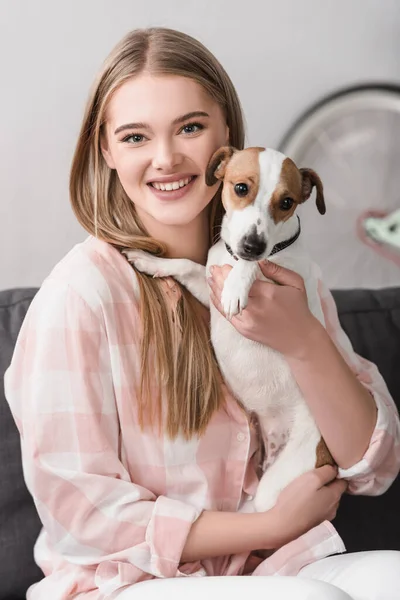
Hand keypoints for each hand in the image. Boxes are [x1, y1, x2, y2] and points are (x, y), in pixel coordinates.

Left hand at [208, 260, 322, 358]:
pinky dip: (218, 303)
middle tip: (214, 268)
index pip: (242, 279)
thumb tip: (259, 261)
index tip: (225, 265)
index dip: (231, 272)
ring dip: (216, 289)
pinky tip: (214, 294)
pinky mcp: (243, 330)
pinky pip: (226, 314)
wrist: (299, 339)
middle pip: (231, 289)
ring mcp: (247, 321)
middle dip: (220, 278)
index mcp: (268, 294)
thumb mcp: (296, 283)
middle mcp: (255, 308)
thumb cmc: (298, 309)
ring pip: (226, 301)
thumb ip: (277, 270)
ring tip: (211, 278)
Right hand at [266, 465, 346, 547]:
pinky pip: (319, 508)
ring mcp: (324, 517)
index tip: (324, 467)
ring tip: (307, 487)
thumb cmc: (297, 499)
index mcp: (335, 496)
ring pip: (327, 500)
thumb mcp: (312, 478)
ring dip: (320, 493)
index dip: (336, 473)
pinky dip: (314, 502)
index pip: (343, 481)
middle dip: (327, 483)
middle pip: (335, 491)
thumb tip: (335, 469)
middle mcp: (334, 508)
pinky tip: (304, 500)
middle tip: (313, 476)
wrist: (283, 525)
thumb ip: (326, 472)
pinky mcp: (315, 523)